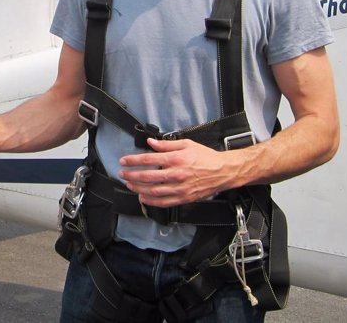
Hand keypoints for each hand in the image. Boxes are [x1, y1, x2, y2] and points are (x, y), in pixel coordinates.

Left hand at [118, 138, 234, 206]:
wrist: (223, 171)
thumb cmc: (206, 156)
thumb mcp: (187, 144)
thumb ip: (166, 145)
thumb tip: (151, 143)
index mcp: (177, 159)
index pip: (149, 159)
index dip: (134, 161)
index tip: (124, 161)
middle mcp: (177, 174)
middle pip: (149, 176)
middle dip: (132, 175)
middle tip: (123, 174)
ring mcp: (181, 188)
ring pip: (154, 191)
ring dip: (139, 188)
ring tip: (130, 184)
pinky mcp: (184, 198)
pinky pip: (165, 202)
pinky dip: (151, 201)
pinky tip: (143, 197)